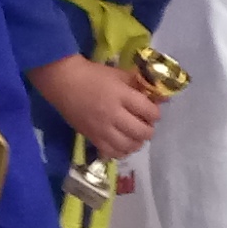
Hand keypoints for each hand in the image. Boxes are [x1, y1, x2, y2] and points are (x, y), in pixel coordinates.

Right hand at [28, 55, 161, 157]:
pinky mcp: (92, 138)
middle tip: (145, 124)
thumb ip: (140, 84)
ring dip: (137, 142)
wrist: (64, 83)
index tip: (152, 111)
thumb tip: (161, 97)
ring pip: (128, 146)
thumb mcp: (119, 74)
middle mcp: (113, 115)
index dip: (155, 113)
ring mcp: (102, 129)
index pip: (148, 111)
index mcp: (121, 95)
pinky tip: (123, 143)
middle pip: (141, 132)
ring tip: (135, 135)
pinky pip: (112, 153)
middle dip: (148, 129)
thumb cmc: (93, 75)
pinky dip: (122, 151)